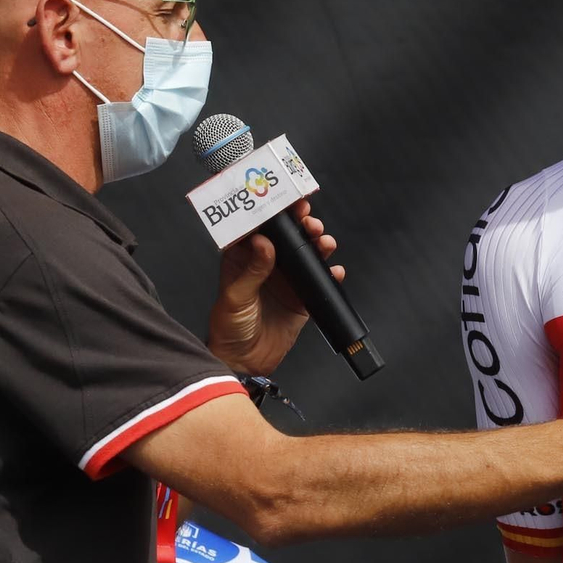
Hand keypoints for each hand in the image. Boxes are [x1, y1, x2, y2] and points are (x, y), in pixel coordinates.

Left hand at [207, 199, 343, 375]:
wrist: (245, 362)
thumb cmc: (229, 329)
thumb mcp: (235, 297)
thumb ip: (251, 270)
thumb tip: (263, 242)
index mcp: (243, 258)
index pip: (258, 226)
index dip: (271, 211)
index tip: (285, 200)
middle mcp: (266, 264)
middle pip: (287, 235)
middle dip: (300, 223)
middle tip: (308, 219)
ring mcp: (286, 279)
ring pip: (306, 253)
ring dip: (317, 243)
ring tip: (324, 242)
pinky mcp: (302, 297)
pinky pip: (320, 279)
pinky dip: (330, 273)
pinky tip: (334, 271)